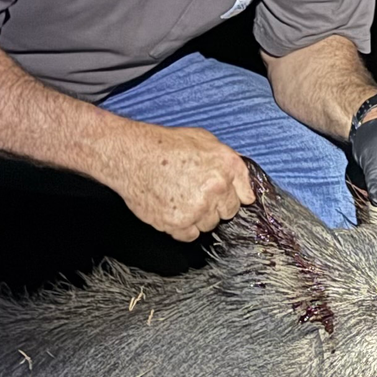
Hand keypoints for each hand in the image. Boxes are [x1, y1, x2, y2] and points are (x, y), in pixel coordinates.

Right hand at [107, 123, 254, 240]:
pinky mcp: (178, 223)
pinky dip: (182, 227)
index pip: (244, 195)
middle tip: (195, 194)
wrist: (132, 155)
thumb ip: (229, 163)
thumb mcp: (205, 141)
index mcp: (226, 166)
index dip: (231, 196)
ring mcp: (198, 208)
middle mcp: (216, 188)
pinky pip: (190, 235)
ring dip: (198, 217)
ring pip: (208, 225)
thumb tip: (245, 187)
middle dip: (215, 206)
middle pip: (227, 212)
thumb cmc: (164, 145)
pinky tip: (173, 210)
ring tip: (180, 199)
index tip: (223, 198)